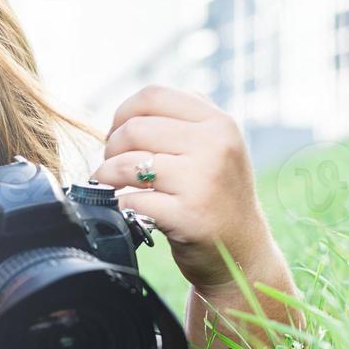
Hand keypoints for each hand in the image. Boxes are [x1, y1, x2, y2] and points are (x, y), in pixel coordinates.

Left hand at [90, 85, 285, 293]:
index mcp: (220, 124)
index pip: (154, 95)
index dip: (123, 112)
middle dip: (112, 147)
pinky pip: (130, 200)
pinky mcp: (187, 216)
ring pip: (127, 164)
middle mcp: (215, 147)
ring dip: (107, 175)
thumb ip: (186, 121)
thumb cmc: (217, 197)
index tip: (117, 133)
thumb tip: (132, 110)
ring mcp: (202, 181)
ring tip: (110, 184)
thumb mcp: (218, 148)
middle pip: (135, 128)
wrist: (242, 253)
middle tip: (113, 165)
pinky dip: (117, 204)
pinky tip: (124, 208)